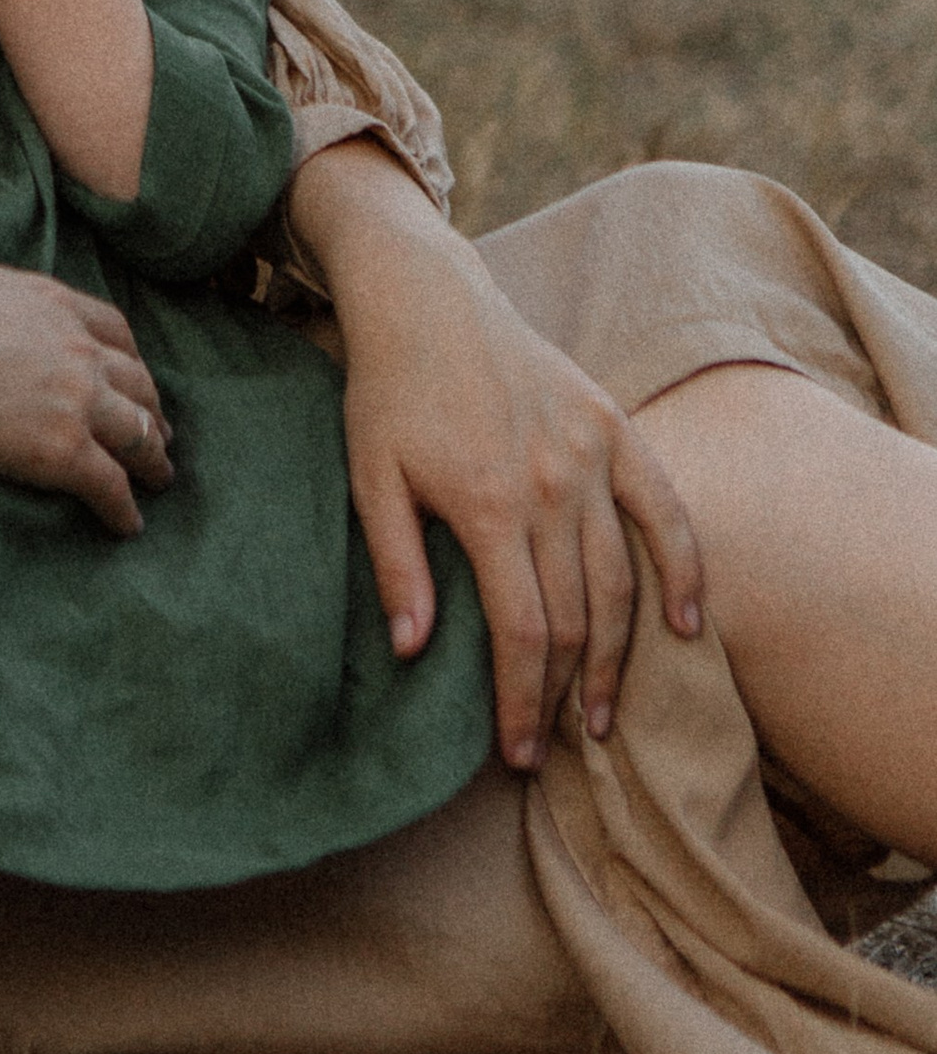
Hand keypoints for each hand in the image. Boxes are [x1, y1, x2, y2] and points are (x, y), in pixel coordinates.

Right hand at [0, 261, 172, 534]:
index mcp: (53, 302)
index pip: (114, 330)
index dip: (130, 359)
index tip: (134, 377)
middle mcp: (77, 348)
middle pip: (138, 382)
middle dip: (152, 409)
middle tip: (159, 432)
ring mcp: (76, 399)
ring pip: (139, 434)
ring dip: (153, 458)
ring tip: (159, 478)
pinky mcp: (62, 451)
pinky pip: (110, 485)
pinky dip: (125, 508)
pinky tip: (128, 524)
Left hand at [292, 143, 705, 766]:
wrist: (427, 300)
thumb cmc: (389, 393)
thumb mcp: (369, 478)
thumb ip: (396, 566)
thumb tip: (413, 652)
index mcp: (489, 505)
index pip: (523, 633)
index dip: (522, 702)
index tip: (514, 753)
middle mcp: (552, 486)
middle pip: (576, 619)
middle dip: (564, 694)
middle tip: (551, 746)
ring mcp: (592, 457)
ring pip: (621, 582)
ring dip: (617, 656)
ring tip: (600, 714)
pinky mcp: (614, 428)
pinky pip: (665, 511)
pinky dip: (683, 570)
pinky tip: (684, 625)